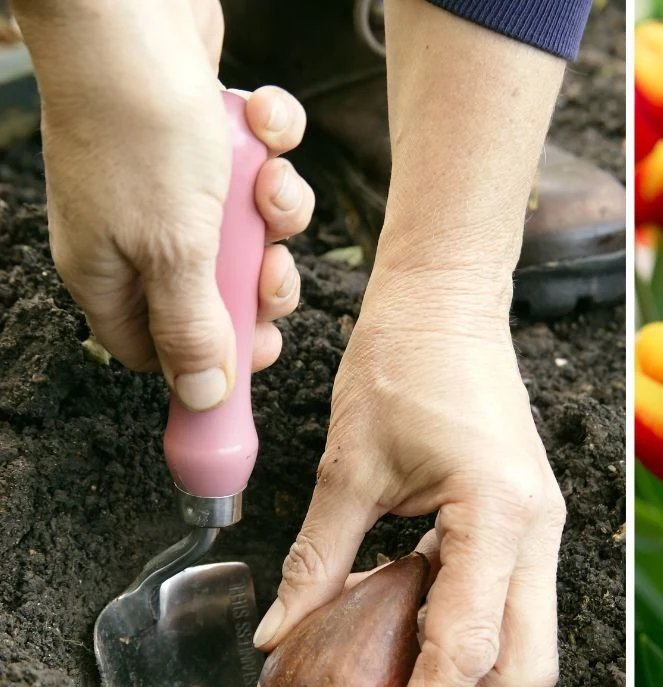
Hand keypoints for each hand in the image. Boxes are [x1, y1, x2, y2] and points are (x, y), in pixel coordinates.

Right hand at [15, 0, 313, 408]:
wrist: (130, 10)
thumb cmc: (140, 127)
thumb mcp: (174, 249)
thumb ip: (191, 327)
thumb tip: (201, 397)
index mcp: (112, 273)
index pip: (161, 350)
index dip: (214, 358)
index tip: (259, 348)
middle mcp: (137, 232)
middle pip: (220, 296)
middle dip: (261, 280)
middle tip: (272, 261)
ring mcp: (172, 182)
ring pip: (250, 229)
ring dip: (276, 207)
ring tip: (266, 179)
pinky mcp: (206, 135)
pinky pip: (258, 161)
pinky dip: (271, 141)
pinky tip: (261, 118)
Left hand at [252, 276, 566, 686]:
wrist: (449, 304)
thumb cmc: (403, 363)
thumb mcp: (347, 468)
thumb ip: (318, 562)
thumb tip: (276, 641)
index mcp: (498, 515)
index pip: (470, 649)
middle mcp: (539, 531)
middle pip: (526, 668)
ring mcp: (543, 529)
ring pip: (527, 646)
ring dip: (466, 683)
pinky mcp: (529, 525)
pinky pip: (511, 608)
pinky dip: (464, 638)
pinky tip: (405, 629)